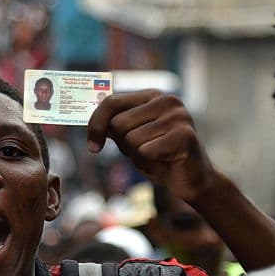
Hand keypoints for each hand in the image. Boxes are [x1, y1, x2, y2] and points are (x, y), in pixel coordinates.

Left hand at [87, 90, 214, 202]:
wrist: (189, 179)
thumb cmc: (156, 155)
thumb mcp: (129, 138)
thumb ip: (112, 126)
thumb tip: (85, 119)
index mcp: (151, 96)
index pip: (111, 102)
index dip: (95, 125)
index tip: (93, 147)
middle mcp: (167, 100)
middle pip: (118, 124)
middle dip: (124, 145)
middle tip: (144, 151)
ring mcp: (179, 116)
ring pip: (131, 139)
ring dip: (139, 155)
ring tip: (156, 155)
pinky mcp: (185, 135)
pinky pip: (146, 150)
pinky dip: (151, 162)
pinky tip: (166, 161)